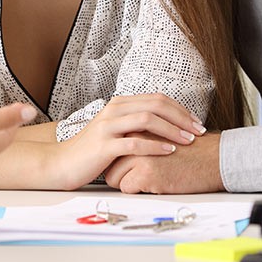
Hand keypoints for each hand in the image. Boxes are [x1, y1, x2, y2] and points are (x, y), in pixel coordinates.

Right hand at [52, 93, 206, 189]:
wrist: (62, 163)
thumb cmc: (91, 151)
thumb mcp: (114, 131)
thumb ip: (133, 124)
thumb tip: (165, 126)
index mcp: (118, 104)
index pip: (156, 98)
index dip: (180, 109)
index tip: (196, 122)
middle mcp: (113, 110)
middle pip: (155, 105)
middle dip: (181, 117)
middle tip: (199, 131)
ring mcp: (107, 127)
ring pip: (147, 120)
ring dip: (172, 129)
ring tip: (188, 141)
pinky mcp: (104, 145)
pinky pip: (135, 143)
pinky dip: (155, 147)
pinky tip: (169, 152)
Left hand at [104, 131, 222, 193]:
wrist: (212, 158)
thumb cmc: (188, 149)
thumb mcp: (159, 134)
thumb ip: (140, 137)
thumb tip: (120, 150)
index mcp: (135, 126)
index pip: (113, 147)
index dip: (119, 159)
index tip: (126, 165)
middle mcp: (133, 137)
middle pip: (109, 161)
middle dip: (118, 171)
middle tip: (136, 175)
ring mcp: (138, 154)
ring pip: (113, 176)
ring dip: (126, 182)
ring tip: (147, 179)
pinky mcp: (145, 172)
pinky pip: (126, 188)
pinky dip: (137, 190)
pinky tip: (154, 184)